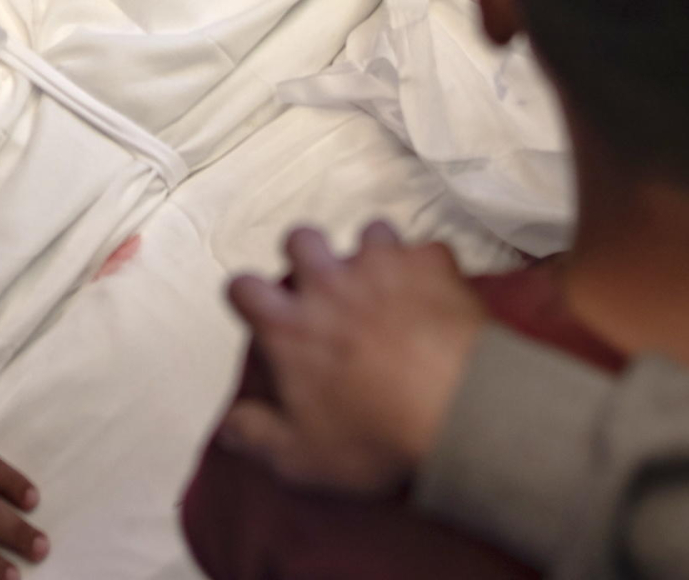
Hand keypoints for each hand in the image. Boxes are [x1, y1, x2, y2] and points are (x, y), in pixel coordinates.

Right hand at [217, 223, 487, 496]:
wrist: (458, 408)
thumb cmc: (376, 435)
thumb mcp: (303, 457)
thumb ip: (258, 437)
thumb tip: (229, 427)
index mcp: (290, 326)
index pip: (243, 288)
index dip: (247, 295)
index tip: (259, 309)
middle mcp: (329, 283)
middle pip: (301, 238)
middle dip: (306, 253)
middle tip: (322, 284)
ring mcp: (383, 265)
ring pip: (368, 231)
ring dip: (373, 253)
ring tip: (386, 283)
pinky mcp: (431, 263)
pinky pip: (427, 249)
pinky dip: (429, 268)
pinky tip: (435, 291)